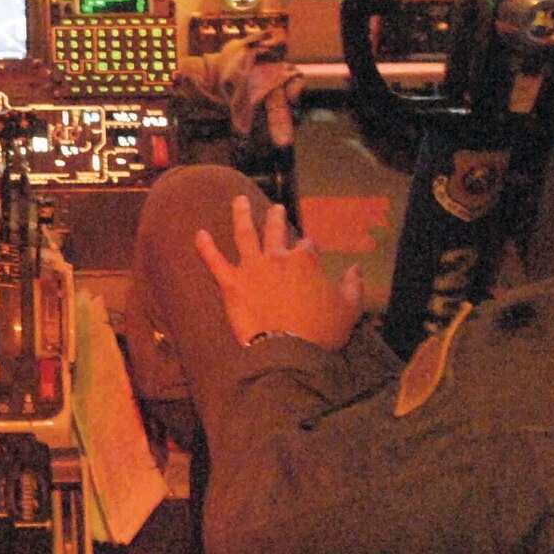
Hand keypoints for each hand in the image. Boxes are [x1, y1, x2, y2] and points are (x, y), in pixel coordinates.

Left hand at [194, 195, 362, 350]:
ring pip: (244, 234)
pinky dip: (206, 247)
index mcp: (305, 260)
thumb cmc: (322, 331)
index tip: (311, 248)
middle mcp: (277, 257)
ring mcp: (252, 268)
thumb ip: (353, 285)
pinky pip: (215, 262)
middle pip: (276, 230)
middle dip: (276, 217)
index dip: (310, 247)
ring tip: (238, 200)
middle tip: (276, 208)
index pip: (308, 246)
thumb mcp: (350, 308)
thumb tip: (355, 268)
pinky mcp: (232, 284)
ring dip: (240, 214)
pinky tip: (198, 234)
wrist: (290, 352)